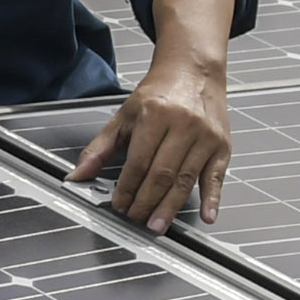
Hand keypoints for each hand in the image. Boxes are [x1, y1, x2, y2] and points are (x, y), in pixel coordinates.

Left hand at [71, 0, 235, 233]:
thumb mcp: (122, 117)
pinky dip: (213, 198)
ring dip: (171, 206)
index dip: (127, 187)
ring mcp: (207, 137)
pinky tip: (207, 217)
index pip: (138, 161)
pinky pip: (217, 176)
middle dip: (146, 201)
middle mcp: (184, 125)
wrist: (194, 72)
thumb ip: (99, 149)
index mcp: (155, 116)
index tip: (118, 206)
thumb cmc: (155, 96)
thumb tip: (76, 177)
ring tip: (157, 226)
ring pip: (186, 179)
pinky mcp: (223, 145)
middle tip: (135, 221)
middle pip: (163, 173)